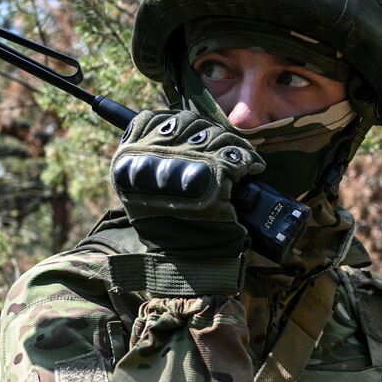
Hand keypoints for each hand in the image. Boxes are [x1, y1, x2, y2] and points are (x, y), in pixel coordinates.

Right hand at [111, 110, 264, 261]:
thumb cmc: (166, 232)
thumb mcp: (141, 194)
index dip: (176, 125)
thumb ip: (149, 163)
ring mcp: (185, 158)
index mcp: (129, 157)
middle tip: (217, 148)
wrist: (184, 261)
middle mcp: (153, 152)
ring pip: (213, 135)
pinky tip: (252, 167)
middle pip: (186, 122)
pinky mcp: (214, 169)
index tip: (190, 133)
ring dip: (228, 144)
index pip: (152, 120)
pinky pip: (236, 154)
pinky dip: (248, 159)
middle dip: (204, 132)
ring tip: (237, 158)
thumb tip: (173, 137)